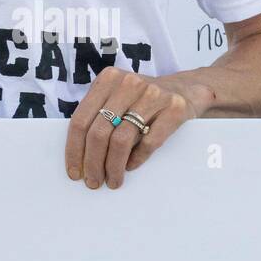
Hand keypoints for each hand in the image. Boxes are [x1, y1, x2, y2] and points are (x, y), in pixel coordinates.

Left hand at [65, 67, 199, 189]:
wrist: (186, 89)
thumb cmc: (143, 100)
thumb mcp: (117, 97)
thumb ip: (98, 116)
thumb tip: (80, 158)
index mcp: (108, 79)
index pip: (81, 120)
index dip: (74, 150)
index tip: (74, 172)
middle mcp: (129, 83)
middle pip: (99, 132)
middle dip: (93, 164)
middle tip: (93, 182)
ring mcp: (153, 94)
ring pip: (121, 140)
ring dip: (114, 167)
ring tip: (113, 181)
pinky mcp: (174, 108)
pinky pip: (149, 142)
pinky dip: (136, 160)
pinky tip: (131, 167)